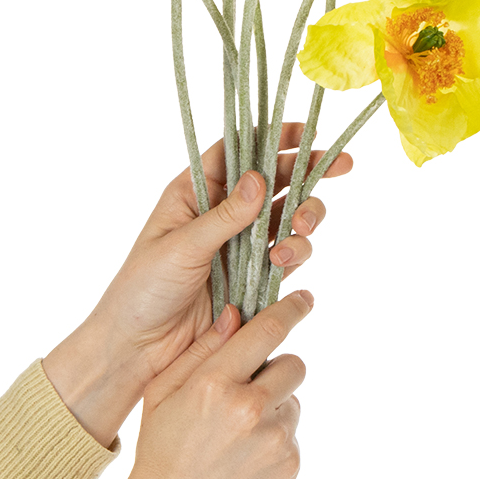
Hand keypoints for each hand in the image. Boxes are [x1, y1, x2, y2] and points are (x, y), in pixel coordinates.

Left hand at [43, 126, 349, 444]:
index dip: (275, 136)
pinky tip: (284, 260)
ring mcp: (241, 244)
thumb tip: (259, 178)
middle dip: (308, 171)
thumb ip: (224, 215)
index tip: (310, 130)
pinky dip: (296, 252)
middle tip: (339, 166)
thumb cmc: (143, 288)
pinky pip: (287, 254)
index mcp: (196, 191)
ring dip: (305, 215)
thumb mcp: (181, 245)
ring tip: (301, 230)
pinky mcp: (254, 276)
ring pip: (288, 215)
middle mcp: (222, 211)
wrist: (139, 348)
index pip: (239, 150)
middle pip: (275, 179)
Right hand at [91, 292, 311, 478]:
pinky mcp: (289, 470)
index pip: (266, 331)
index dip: (290, 309)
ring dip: (274, 409)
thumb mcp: (164, 392)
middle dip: (276, 370)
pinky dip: (275, 442)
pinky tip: (244, 459)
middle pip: (293, 365)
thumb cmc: (159, 449)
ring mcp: (274, 443)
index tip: (304, 298)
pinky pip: (293, 438)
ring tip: (238, 434)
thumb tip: (236, 313)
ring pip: (292, 402)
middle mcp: (251, 410)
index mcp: (216, 384)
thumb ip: (201, 349)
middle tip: (249, 388)